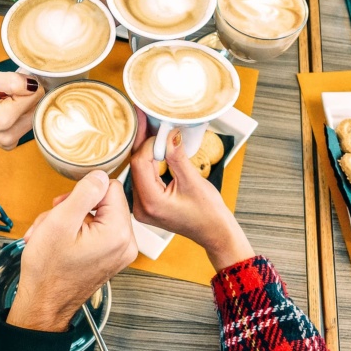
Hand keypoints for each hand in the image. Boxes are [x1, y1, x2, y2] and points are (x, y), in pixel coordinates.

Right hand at [0, 68, 41, 149]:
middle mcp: (9, 136)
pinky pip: (24, 122)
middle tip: (1, 90)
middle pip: (36, 105)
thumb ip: (10, 80)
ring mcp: (9, 141)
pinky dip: (16, 112)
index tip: (6, 82)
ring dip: (20, 103)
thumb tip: (34, 85)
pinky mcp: (9, 142)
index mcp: (3, 120)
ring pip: (32, 114)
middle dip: (23, 94)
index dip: (23, 82)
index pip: (36, 94)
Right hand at [7, 170, 136, 331]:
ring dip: (69, 219)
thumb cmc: (48, 270)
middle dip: (73, 207)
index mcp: (118, 232)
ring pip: (96, 215)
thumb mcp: (60, 221)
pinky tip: (57, 242)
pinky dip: (75, 232)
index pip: (110, 187)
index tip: (64, 204)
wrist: (42, 306)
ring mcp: (120, 252)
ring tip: (49, 234)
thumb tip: (100, 174)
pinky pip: (97, 231)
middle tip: (52, 220)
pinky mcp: (111, 258)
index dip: (84, 191)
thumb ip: (84, 192)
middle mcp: (127, 243)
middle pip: (104, 202)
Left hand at [130, 113, 252, 270]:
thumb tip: (169, 134)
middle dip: (144, 141)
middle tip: (147, 117)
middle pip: (136, 165)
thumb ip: (177, 157)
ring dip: (146, 149)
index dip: (149, 142)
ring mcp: (142, 206)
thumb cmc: (208, 214)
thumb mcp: (194, 182)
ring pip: (138, 169)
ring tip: (152, 128)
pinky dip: (150, 160)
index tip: (160, 128)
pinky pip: (143, 176)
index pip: (140, 163)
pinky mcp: (147, 203)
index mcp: (151, 202)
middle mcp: (141, 206)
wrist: (215, 233)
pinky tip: (155, 146)